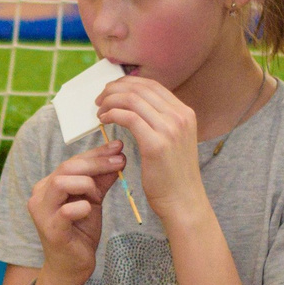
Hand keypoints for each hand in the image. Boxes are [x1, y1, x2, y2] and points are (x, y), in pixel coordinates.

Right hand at [27, 142, 123, 284]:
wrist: (72, 267)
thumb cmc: (80, 232)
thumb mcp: (93, 201)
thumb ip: (101, 181)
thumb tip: (119, 158)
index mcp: (49, 185)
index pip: (72, 162)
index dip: (96, 153)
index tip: (118, 148)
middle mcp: (40, 195)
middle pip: (67, 168)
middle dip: (96, 162)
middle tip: (120, 161)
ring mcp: (42, 213)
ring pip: (62, 183)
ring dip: (87, 184)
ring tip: (98, 197)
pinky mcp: (51, 230)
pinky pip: (67, 211)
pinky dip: (82, 207)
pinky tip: (90, 210)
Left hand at [94, 74, 209, 228]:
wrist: (183, 201)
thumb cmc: (173, 175)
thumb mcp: (173, 141)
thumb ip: (161, 122)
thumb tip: (137, 107)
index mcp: (184, 113)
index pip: (152, 85)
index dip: (128, 83)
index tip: (111, 90)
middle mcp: (180, 116)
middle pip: (140, 88)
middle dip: (115, 89)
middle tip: (100, 98)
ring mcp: (170, 128)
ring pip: (132, 99)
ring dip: (110, 101)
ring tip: (99, 111)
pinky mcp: (156, 143)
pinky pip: (128, 117)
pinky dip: (112, 114)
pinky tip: (104, 120)